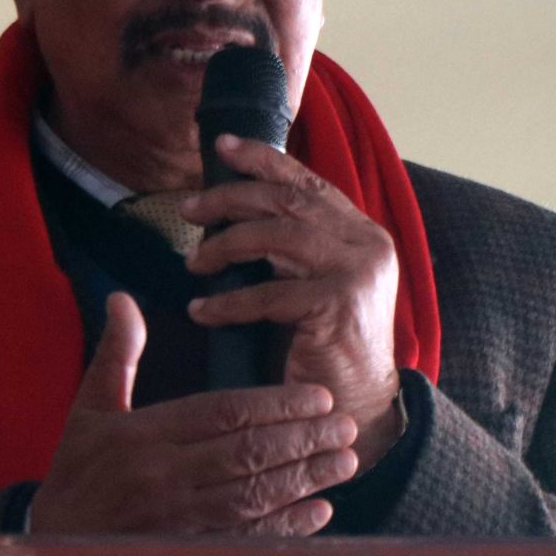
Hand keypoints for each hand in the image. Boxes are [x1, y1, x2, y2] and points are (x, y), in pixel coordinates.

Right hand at [31, 294, 362, 534]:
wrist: (48, 545)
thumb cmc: (75, 473)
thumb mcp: (88, 411)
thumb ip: (116, 356)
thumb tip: (122, 299)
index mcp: (143, 435)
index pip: (223, 413)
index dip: (276, 404)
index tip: (318, 396)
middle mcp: (161, 476)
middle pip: (248, 453)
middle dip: (304, 439)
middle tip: (347, 426)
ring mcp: (174, 519)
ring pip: (253, 495)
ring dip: (304, 479)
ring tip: (345, 462)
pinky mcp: (183, 552)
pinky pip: (244, 539)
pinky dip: (285, 526)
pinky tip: (319, 512)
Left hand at [181, 134, 404, 459]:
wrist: (358, 409)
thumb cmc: (326, 350)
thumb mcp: (314, 284)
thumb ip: (293, 248)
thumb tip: (235, 211)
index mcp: (362, 233)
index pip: (308, 182)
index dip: (264, 159)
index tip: (221, 146)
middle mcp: (367, 245)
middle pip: (288, 200)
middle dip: (231, 198)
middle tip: (188, 208)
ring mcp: (356, 274)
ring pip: (277, 236)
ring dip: (225, 244)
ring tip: (194, 262)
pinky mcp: (338, 308)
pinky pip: (269, 294)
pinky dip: (228, 303)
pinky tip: (202, 312)